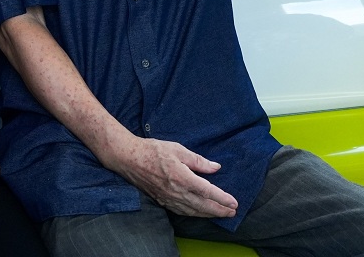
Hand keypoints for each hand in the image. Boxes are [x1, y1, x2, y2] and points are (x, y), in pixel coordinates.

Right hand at [111, 137, 238, 217]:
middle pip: (203, 206)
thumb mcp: (179, 149)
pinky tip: (200, 213)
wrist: (129, 159)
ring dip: (209, 214)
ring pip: (193, 211)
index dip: (222, 198)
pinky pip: (182, 211)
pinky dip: (195, 214)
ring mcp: (169, 199)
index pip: (208, 192)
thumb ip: (198, 161)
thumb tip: (215, 168)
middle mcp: (177, 192)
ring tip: (221, 214)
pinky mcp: (163, 201)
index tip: (234, 202)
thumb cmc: (154, 151)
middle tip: (232, 212)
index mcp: (182, 177)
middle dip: (220, 210)